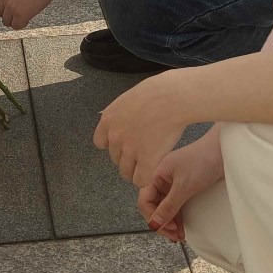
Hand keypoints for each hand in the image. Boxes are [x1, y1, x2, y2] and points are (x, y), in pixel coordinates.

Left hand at [0, 0, 54, 29]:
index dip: (1, 3)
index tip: (6, 4)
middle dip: (6, 12)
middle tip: (14, 12)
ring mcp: (11, 7)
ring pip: (6, 21)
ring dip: (13, 20)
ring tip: (20, 18)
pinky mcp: (20, 15)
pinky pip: (16, 25)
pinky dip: (21, 24)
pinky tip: (26, 20)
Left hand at [93, 71, 188, 187]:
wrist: (172, 98)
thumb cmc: (157, 92)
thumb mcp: (129, 99)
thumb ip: (122, 115)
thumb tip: (125, 123)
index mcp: (108, 120)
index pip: (100, 143)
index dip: (114, 145)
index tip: (125, 143)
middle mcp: (115, 137)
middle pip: (115, 159)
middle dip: (127, 157)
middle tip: (143, 150)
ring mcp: (129, 150)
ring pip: (126, 173)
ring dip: (136, 170)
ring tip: (150, 161)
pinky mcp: (146, 160)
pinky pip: (140, 180)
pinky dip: (146, 178)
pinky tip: (154, 169)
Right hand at [136, 130, 223, 242]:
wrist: (223, 150)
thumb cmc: (202, 162)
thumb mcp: (184, 187)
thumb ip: (168, 207)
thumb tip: (153, 225)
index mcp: (155, 174)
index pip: (145, 201)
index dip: (152, 217)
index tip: (164, 229)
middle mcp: (161, 179)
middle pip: (154, 206)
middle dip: (162, 223)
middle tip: (173, 236)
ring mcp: (172, 183)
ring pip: (165, 207)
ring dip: (170, 223)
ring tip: (178, 237)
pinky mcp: (184, 187)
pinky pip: (175, 205)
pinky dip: (177, 217)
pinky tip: (181, 228)